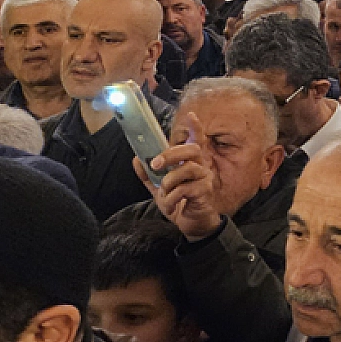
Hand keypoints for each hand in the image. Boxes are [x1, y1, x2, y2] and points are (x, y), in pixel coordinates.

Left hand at [136, 114, 223, 241]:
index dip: (196, 128)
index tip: (192, 115)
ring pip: (187, 169)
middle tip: (155, 164)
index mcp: (190, 163)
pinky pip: (185, 189)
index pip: (197, 140)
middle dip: (171, 154)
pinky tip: (172, 205)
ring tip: (164, 192)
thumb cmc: (179, 203)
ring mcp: (204, 179)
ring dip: (169, 181)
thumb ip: (148, 175)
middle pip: (192, 149)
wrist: (191, 225)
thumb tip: (136, 159)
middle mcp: (201, 167)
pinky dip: (172, 197)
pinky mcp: (204, 192)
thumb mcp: (159, 189)